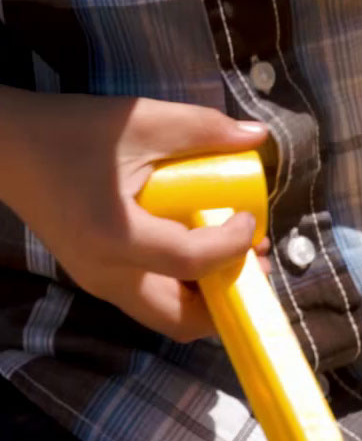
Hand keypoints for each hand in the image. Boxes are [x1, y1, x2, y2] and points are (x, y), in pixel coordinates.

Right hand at [1, 89, 268, 341]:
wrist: (9, 148)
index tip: (253, 218)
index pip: (191, 260)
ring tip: (237, 258)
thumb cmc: (73, 131)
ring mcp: (98, 282)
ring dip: (209, 297)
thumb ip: (203, 128)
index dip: (233, 245)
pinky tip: (201, 250)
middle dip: (228, 298)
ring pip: (166, 316)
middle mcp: (106, 274)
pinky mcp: (97, 276)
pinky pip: (151, 298)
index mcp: (115, 235)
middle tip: (254, 262)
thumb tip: (258, 135)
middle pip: (180, 319)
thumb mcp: (142, 120)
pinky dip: (185, 288)